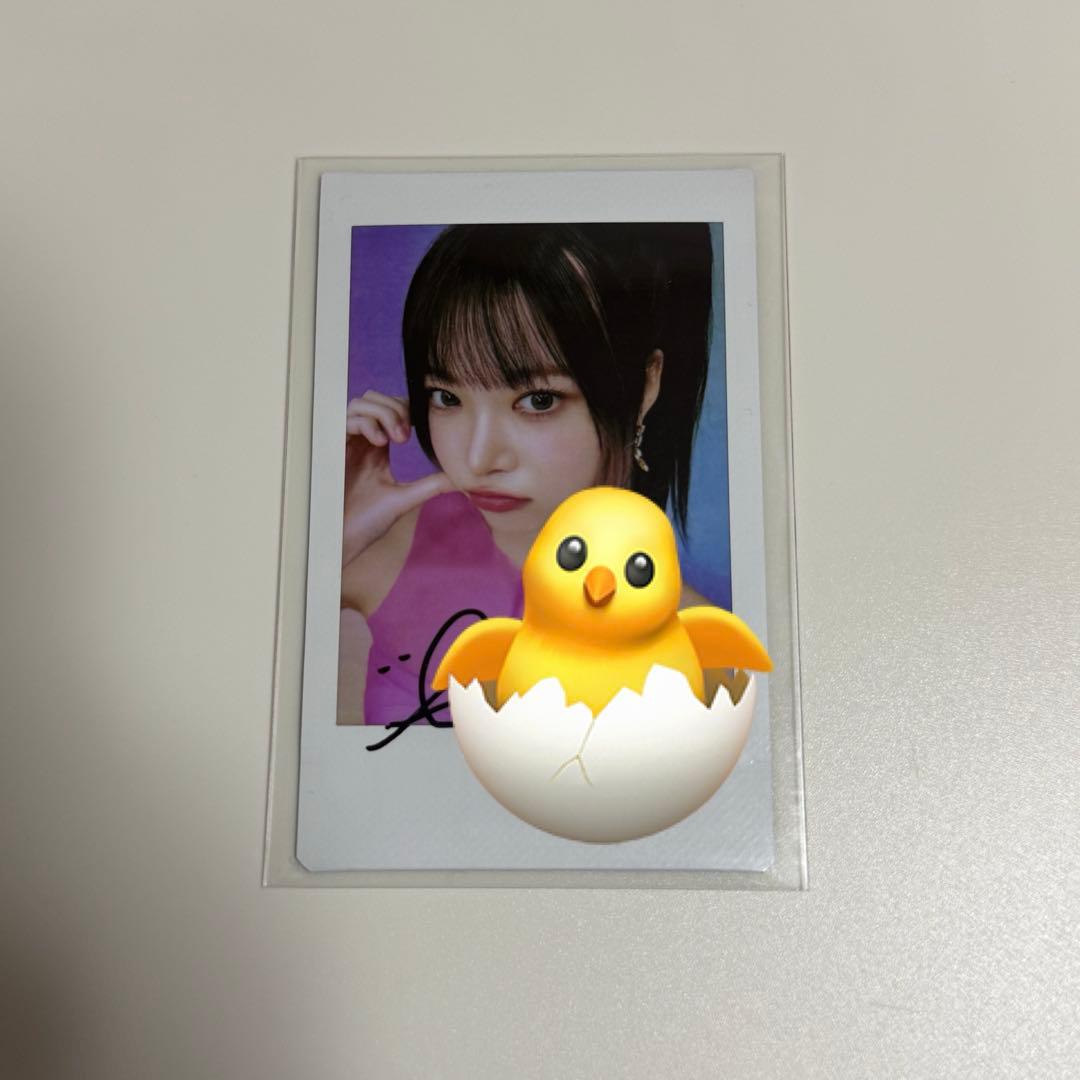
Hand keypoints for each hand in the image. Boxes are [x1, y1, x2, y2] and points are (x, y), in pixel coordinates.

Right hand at [341, 391, 452, 566]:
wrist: (341, 539)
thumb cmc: (366, 521)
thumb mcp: (405, 498)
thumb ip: (431, 485)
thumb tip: (463, 480)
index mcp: (376, 448)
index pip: (391, 410)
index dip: (407, 408)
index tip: (422, 425)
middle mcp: (361, 440)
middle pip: (375, 398)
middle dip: (396, 407)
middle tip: (408, 433)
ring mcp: (346, 443)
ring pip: (362, 402)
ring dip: (384, 412)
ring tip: (397, 437)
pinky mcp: (332, 448)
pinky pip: (348, 419)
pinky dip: (367, 423)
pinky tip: (380, 442)